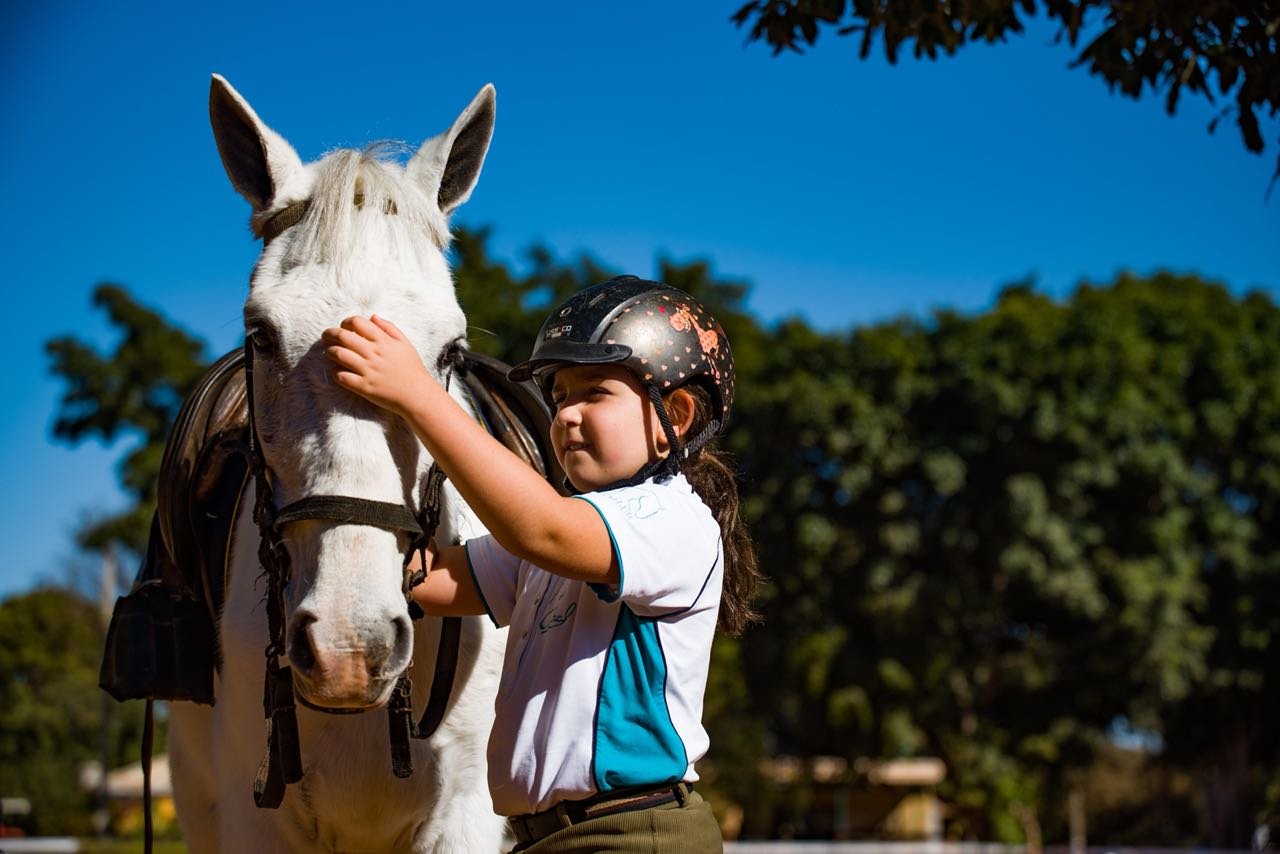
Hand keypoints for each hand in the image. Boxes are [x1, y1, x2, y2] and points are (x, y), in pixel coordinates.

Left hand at [322, 315, 436, 415]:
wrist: (417, 395)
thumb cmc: (412, 368)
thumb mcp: (405, 344)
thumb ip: (389, 328)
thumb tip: (372, 317)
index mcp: (384, 341)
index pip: (358, 322)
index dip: (346, 322)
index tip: (344, 326)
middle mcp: (374, 354)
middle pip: (343, 336)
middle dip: (330, 334)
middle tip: (326, 336)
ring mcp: (368, 370)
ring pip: (339, 355)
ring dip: (330, 352)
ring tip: (330, 352)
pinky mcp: (364, 387)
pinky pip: (341, 377)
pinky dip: (335, 372)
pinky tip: (337, 371)